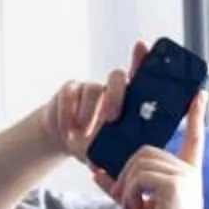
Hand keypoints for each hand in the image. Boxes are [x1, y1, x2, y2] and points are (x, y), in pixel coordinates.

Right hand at [39, 38, 145, 162]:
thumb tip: (137, 162)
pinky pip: (69, 96)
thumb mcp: (115, 149)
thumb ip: (126, 151)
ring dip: (88, 114)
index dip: (142, 61)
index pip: (139, 77)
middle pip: (117, 78)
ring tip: (83, 134)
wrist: (66, 140)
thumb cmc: (97, 145)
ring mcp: (88, 88)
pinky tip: (68, 132)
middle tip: (112, 119)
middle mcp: (110, 90)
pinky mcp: (68, 91)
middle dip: (116, 95)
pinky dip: (68, 115)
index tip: (142, 46)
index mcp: (128, 102)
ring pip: (92, 89)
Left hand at [109, 90, 208, 208]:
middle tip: (122, 198)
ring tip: (128, 207)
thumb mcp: (139, 207)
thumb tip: (97, 172)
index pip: (194, 138)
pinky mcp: (174, 185)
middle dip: (126, 172)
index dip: (196, 115)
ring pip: (139, 162)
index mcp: (187, 174)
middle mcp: (189, 171)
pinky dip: (128, 192)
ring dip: (125, 184)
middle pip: (145, 151)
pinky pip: (139, 176)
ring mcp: (184, 176)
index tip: (199, 94)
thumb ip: (123, 187)